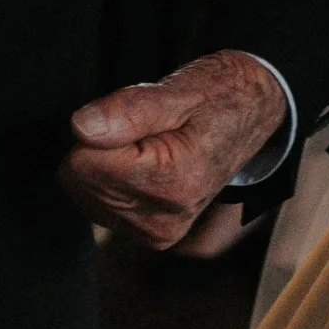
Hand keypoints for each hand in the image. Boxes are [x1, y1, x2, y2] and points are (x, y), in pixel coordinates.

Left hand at [59, 48, 286, 250]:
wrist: (249, 120)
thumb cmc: (217, 100)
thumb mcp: (179, 92)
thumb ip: (129, 110)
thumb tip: (82, 128)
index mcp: (174, 184)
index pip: (85, 160)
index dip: (101, 127)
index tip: (136, 118)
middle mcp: (163, 219)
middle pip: (80, 179)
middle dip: (101, 146)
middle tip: (144, 130)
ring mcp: (154, 232)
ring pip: (82, 191)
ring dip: (105, 162)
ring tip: (147, 146)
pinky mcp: (148, 235)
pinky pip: (93, 202)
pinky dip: (110, 179)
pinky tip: (143, 165)